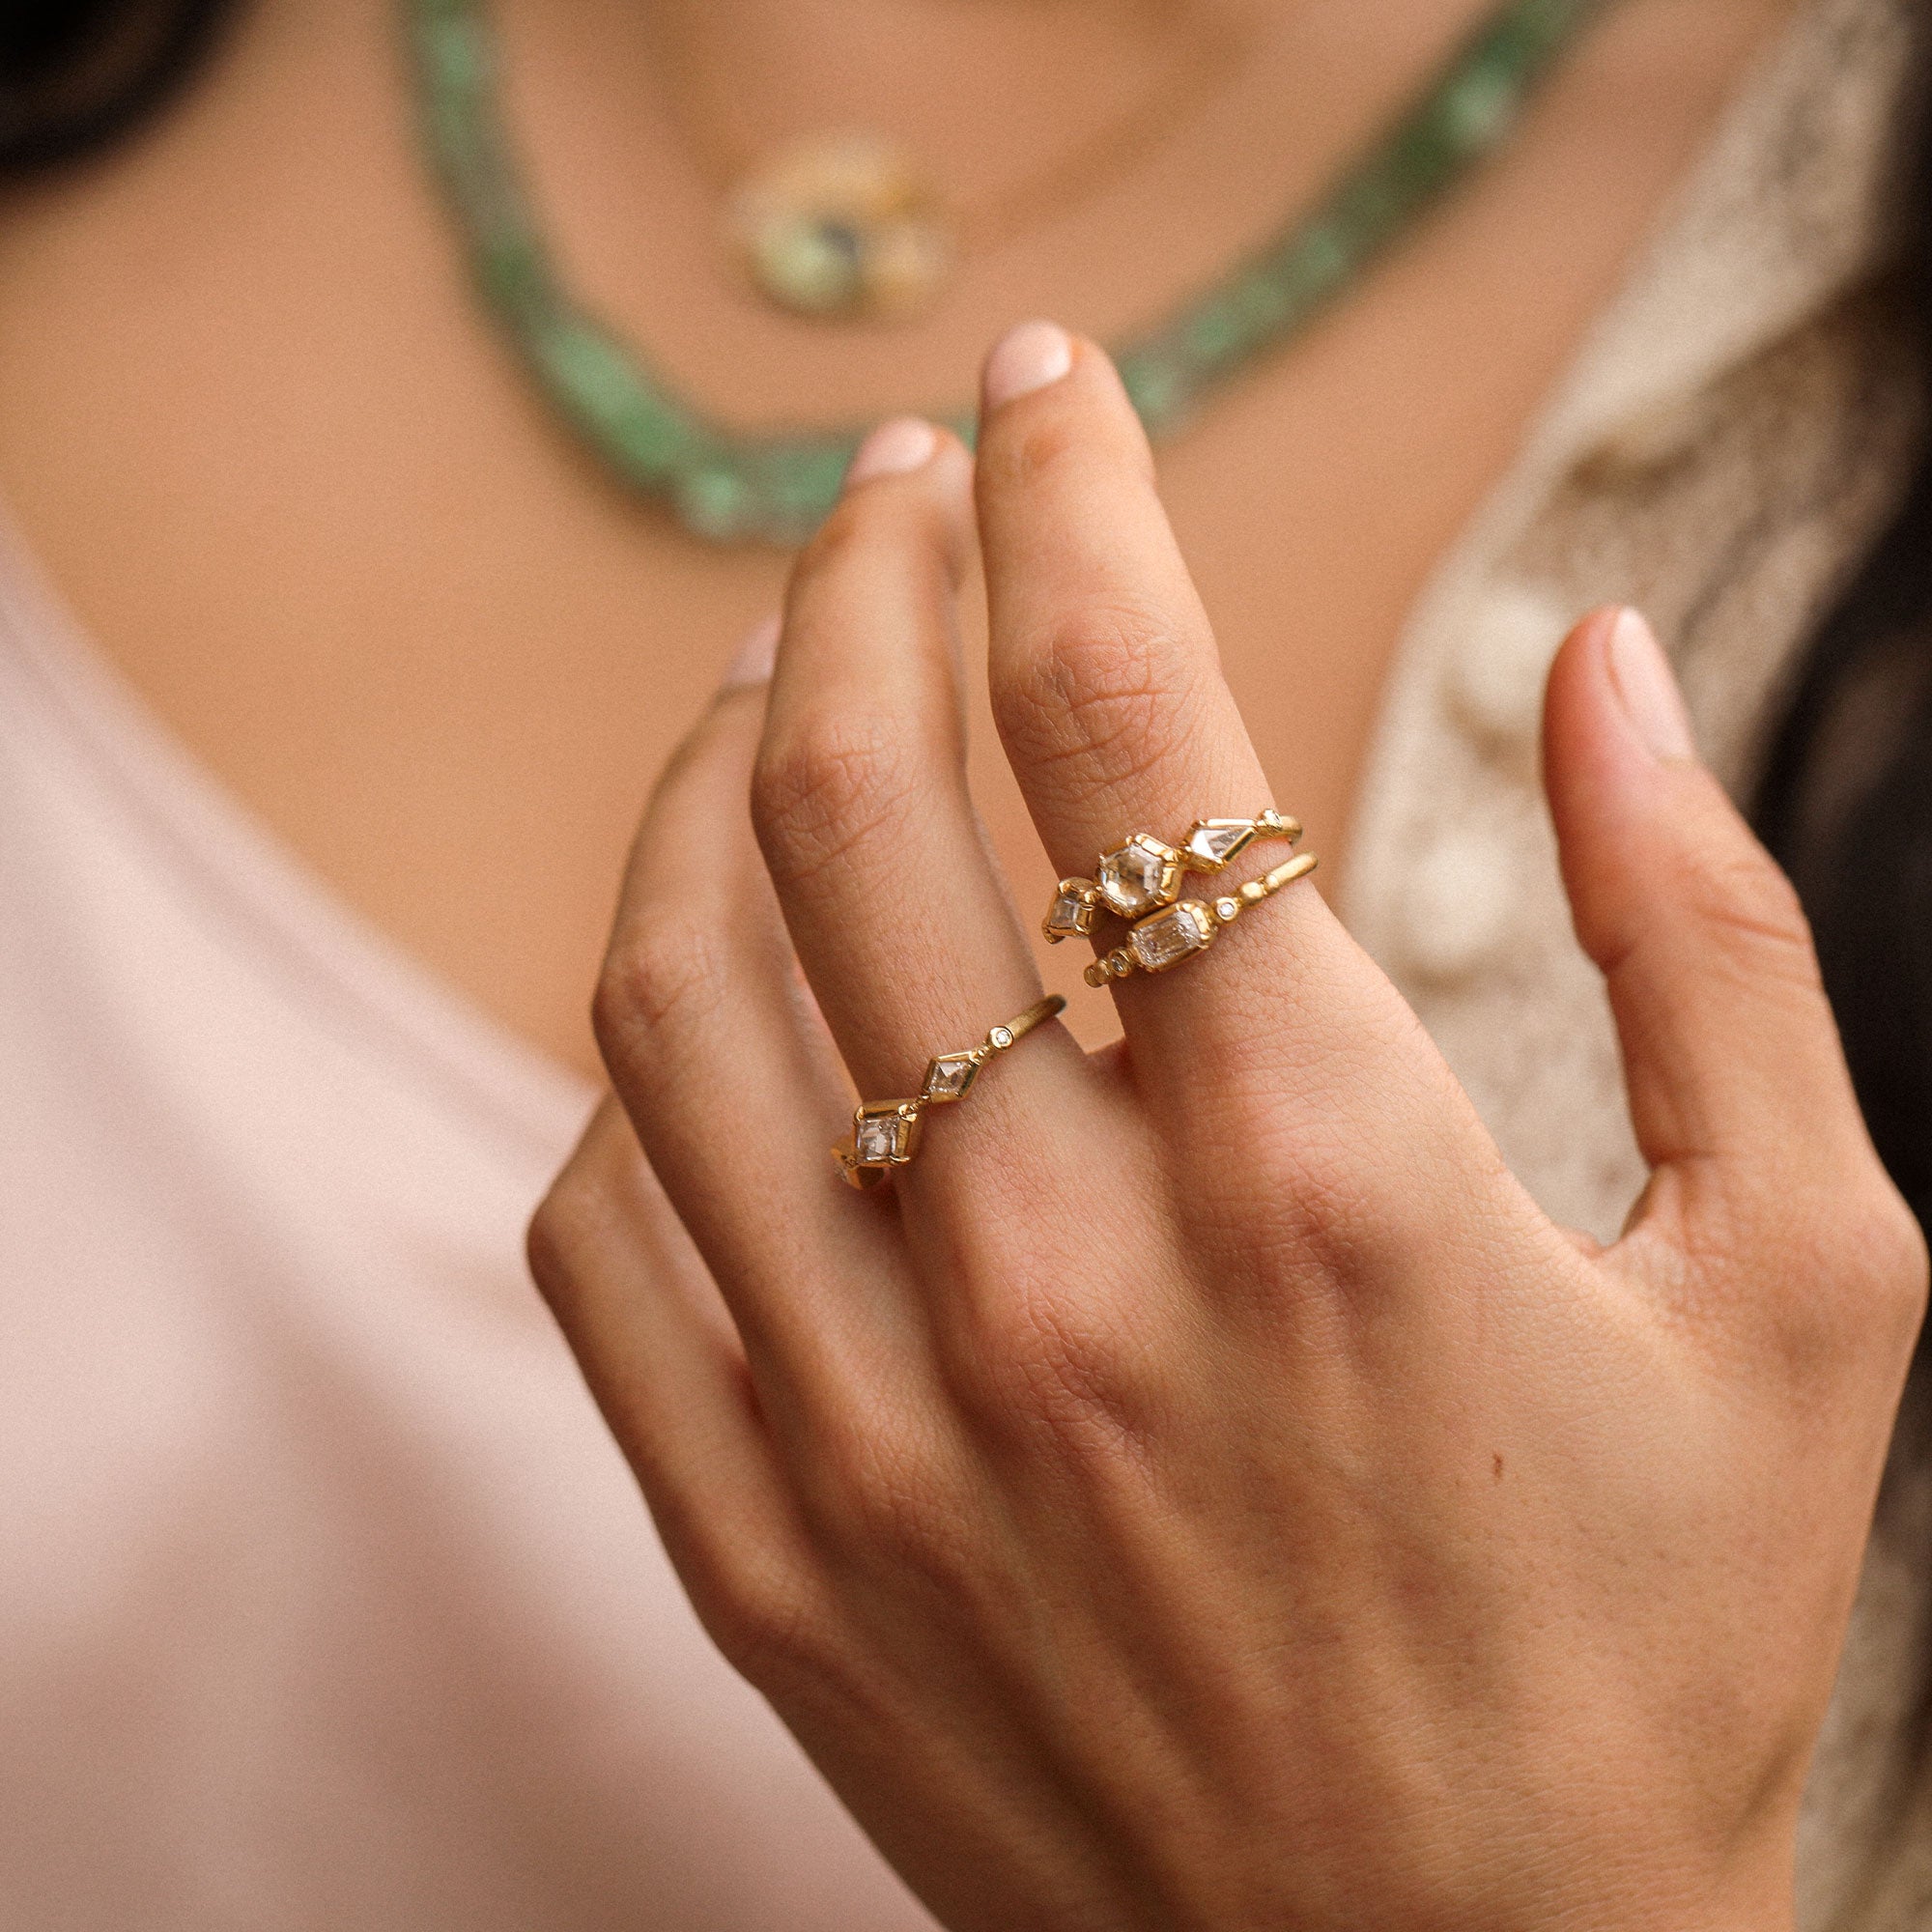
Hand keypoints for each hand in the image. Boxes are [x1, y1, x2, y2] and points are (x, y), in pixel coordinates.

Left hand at [530, 326, 1925, 1931]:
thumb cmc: (1654, 1645)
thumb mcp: (1808, 1286)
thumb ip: (1712, 942)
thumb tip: (1609, 657)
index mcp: (1331, 1173)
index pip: (1129, 706)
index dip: (1076, 487)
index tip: (1050, 381)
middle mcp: (1066, 1278)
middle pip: (856, 798)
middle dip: (857, 573)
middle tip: (883, 483)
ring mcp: (878, 1424)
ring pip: (676, 990)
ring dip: (698, 778)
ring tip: (760, 686)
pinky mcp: (767, 1552)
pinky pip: (605, 1228)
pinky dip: (633, 1064)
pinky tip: (710, 996)